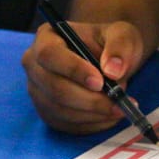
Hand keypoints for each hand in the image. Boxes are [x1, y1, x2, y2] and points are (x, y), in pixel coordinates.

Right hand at [21, 18, 146, 134]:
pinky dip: (90, 124)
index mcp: (47, 37)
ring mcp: (38, 90)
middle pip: (53, 87)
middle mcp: (35, 65)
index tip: (100, 82)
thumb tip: (112, 71)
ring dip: (92, 113)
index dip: (73, 70)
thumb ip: (120, 46)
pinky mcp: (47, 111)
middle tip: (118, 101)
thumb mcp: (123, 34)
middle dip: (88, 99)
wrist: (111, 60)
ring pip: (59, 109)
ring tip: (119, 107)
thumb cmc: (112, 43)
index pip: (50, 54)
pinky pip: (64, 124)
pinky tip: (110, 116)